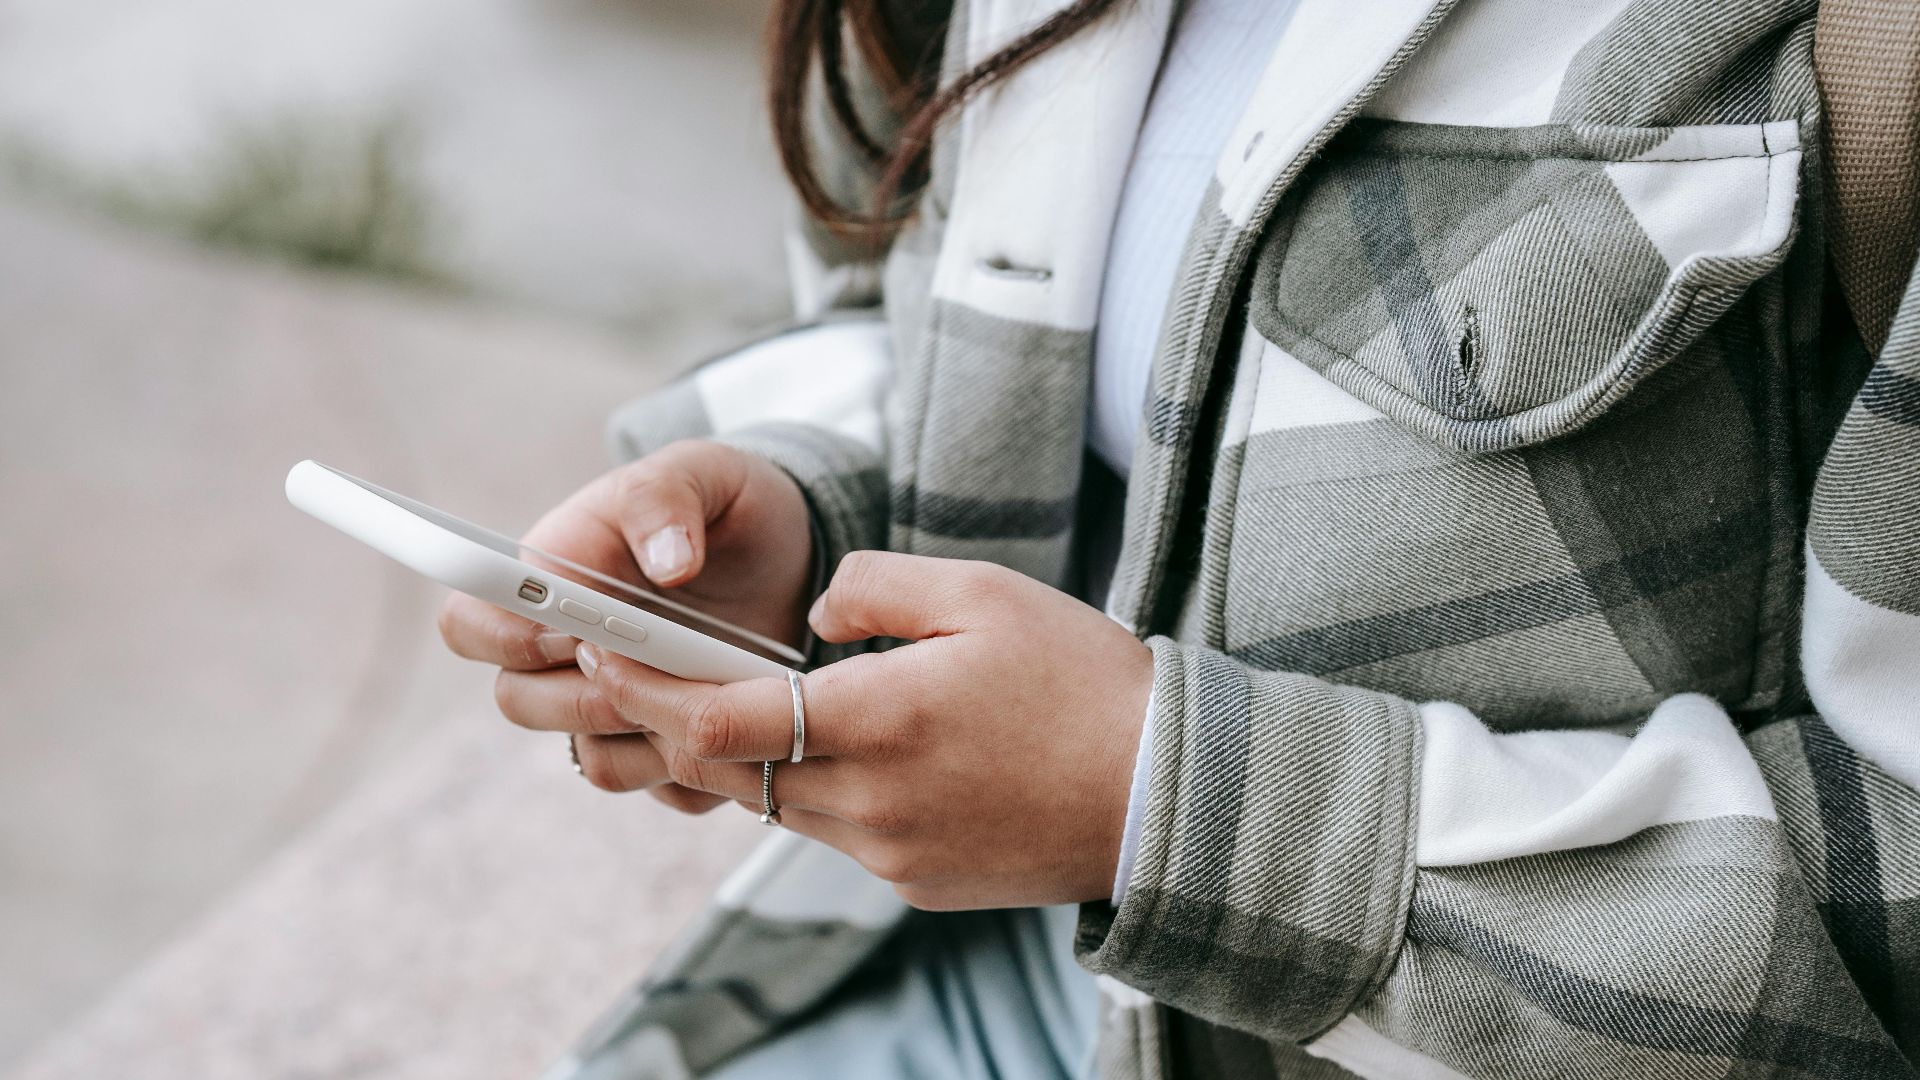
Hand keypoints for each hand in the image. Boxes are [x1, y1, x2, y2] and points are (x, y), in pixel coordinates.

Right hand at [438, 440, 814, 813]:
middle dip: (583, 695)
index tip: (571, 632)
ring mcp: (614, 706)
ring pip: (592, 758)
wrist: (788, 554)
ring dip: (646, 735)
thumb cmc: (725, 505)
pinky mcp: (667, 745)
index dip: (502, 638)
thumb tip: (667, 563)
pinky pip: (663, 787)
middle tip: (652, 669)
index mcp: (548, 578)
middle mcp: (564, 653)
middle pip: (519, 702)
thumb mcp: (701, 473)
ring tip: (711, 692)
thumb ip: (665, 498)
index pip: (468, 622)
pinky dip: (699, 768)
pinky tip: (742, 723)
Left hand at [570, 551, 1153, 909]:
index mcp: (879, 719)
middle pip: (727, 770)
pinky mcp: (913, 882)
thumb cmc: (1081, 680)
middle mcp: (868, 801)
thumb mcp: (982, 592)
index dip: (646, 687)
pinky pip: (833, 831)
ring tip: (734, 700)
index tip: (602, 652)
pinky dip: (813, 789)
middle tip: (632, 670)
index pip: (718, 718)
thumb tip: (809, 606)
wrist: (1165, 795)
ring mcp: (888, 853)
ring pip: (775, 803)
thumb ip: (872, 585)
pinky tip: (839, 748)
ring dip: (743, 756)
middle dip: (671, 720)